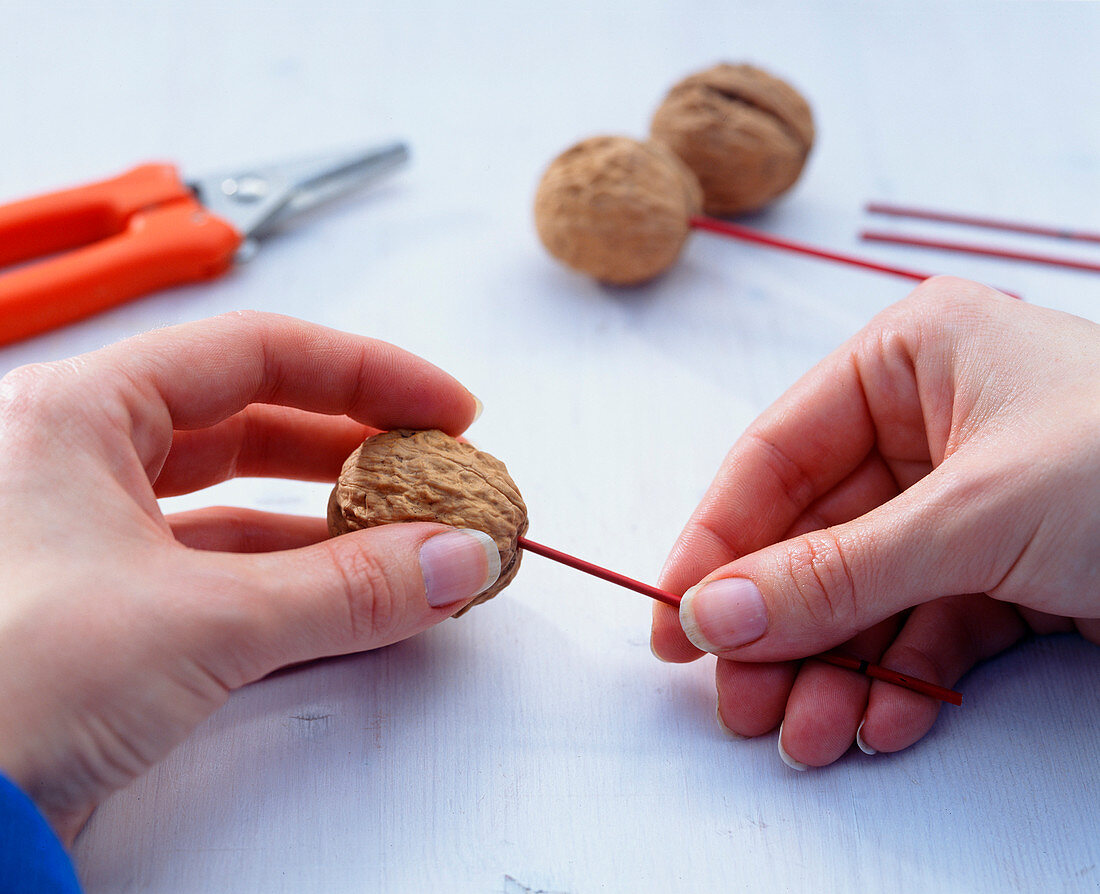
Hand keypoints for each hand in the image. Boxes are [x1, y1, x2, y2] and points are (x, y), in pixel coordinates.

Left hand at [0, 312, 498, 842]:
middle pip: (252, 422)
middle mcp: (77, 462)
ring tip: (415, 542)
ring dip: (333, 525)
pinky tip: (358, 597)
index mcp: (79, 414)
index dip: (367, 374)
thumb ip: (349, 589)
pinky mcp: (108, 611)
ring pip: (238, 504)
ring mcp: (90, 538)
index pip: (256, 354)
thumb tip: (452, 559)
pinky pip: (223, 572)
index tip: (441, 408)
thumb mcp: (202, 621)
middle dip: (355, 450)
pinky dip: (296, 583)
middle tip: (433, 469)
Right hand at [651, 277, 1099, 767]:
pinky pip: (929, 621)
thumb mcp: (974, 516)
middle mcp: (931, 419)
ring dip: (833, 667)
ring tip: (805, 735)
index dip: (718, 542)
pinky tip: (880, 721)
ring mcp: (969, 496)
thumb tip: (712, 616)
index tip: (674, 623)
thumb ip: (836, 572)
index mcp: (911, 358)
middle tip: (739, 702)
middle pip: (816, 535)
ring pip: (867, 589)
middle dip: (779, 627)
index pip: (777, 455)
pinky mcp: (1010, 563)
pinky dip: (903, 676)